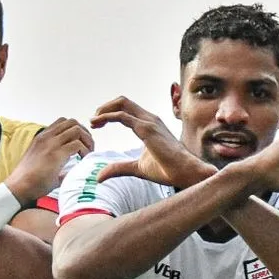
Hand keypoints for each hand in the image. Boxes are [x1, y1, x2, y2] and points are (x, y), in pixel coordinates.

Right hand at [7, 117, 93, 204]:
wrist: (18, 188)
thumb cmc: (29, 180)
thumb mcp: (42, 164)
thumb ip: (56, 163)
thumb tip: (71, 171)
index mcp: (42, 137)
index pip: (63, 122)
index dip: (76, 130)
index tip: (81, 143)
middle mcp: (46, 137)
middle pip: (72, 122)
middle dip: (84, 132)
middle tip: (88, 147)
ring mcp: (51, 144)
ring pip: (76, 129)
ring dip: (87, 140)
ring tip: (87, 153)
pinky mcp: (56, 154)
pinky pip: (77, 144)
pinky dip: (85, 151)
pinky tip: (84, 160)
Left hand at [90, 97, 214, 189]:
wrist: (185, 172)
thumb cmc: (167, 169)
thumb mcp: (136, 168)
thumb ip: (118, 169)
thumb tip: (98, 177)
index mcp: (149, 124)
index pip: (126, 109)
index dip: (109, 113)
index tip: (97, 124)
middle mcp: (149, 119)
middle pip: (123, 101)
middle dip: (104, 107)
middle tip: (93, 121)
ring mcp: (149, 122)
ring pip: (121, 104)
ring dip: (104, 110)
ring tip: (93, 122)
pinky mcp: (147, 129)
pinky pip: (122, 116)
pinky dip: (107, 117)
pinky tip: (98, 124)